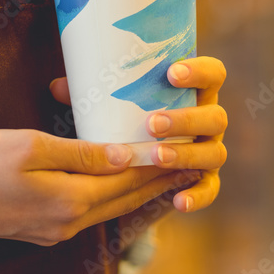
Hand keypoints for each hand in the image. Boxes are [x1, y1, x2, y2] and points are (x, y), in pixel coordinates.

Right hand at [0, 130, 201, 246]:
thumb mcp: (29, 147)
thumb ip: (81, 154)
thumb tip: (125, 155)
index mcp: (71, 201)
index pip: (129, 180)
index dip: (160, 163)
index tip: (188, 148)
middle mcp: (69, 222)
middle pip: (126, 199)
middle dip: (159, 180)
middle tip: (190, 160)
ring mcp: (54, 230)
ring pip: (110, 208)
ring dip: (137, 190)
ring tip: (163, 171)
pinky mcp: (41, 230)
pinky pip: (89, 212)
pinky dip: (111, 197)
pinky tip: (115, 183)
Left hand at [50, 56, 227, 213]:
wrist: (142, 160)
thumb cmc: (127, 120)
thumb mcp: (113, 105)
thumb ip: (94, 94)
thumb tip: (58, 86)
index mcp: (194, 93)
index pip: (213, 74)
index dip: (199, 72)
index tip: (171, 73)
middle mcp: (208, 121)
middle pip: (215, 117)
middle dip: (186, 120)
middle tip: (152, 124)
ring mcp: (209, 151)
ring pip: (214, 153)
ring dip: (186, 154)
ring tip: (157, 157)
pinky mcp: (204, 181)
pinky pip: (210, 190)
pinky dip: (197, 195)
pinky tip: (178, 201)